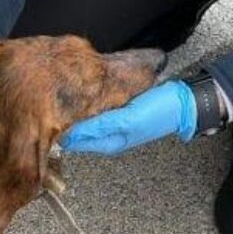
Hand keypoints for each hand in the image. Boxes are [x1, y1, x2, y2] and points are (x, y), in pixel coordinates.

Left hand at [59, 80, 196, 154]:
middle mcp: (108, 136)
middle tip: (52, 98)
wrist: (183, 102)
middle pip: (78, 130)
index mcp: (109, 142)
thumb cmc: (160, 113)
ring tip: (63, 93)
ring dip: (76, 108)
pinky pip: (97, 109)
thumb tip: (75, 130)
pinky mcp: (119, 112)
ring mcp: (113, 124)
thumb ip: (101, 125)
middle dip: (65, 117)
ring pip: (86, 118)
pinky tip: (84, 91)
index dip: (60, 127)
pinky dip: (89, 101)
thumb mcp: (128, 119)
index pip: (75, 139)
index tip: (49, 111)